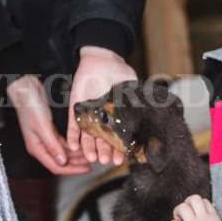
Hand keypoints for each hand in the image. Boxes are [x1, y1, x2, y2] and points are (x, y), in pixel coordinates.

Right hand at [7, 75, 89, 174]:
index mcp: (36, 148)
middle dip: (76, 163)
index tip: (86, 169)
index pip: (55, 166)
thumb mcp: (42, 126)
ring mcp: (45, 138)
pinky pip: (63, 142)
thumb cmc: (31, 106)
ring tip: (89, 153)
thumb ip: (52, 145)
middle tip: (92, 161)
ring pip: (63, 152)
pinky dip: (72, 144)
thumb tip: (62, 162)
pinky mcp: (49, 130)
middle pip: (61, 161)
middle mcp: (40, 145)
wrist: (26, 89)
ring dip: (76, 154)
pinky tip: (81, 143)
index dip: (72, 170)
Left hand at [67, 46, 136, 164]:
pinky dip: (73, 136)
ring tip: (91, 157)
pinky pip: (72, 125)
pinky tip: (73, 146)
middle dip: (104, 152)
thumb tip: (149, 110)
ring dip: (88, 148)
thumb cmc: (118, 72)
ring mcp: (88, 117)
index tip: (122, 159)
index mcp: (115, 118)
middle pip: (102, 141)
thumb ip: (137, 99)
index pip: (117, 138)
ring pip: (87, 137)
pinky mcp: (75, 110)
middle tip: (105, 161)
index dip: (120, 149)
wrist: (101, 59)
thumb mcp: (131, 86)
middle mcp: (102, 121)